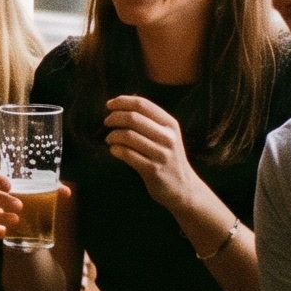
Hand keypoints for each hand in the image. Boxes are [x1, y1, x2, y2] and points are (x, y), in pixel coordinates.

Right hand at [0, 169, 69, 243]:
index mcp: (1, 181)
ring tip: (16, 220)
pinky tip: (4, 233)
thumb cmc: (31, 198)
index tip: (9, 185)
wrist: (25, 218)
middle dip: (2, 199)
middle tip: (19, 206)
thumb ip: (53, 189)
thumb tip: (66, 193)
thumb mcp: (42, 191)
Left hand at [102, 96, 203, 210]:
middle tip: (106, 122)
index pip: (142, 104)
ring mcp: (161, 154)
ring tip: (109, 139)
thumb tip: (125, 102)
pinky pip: (128, 154)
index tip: (109, 105)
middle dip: (114, 117)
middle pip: (133, 118)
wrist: (183, 188)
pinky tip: (113, 150)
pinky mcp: (153, 170)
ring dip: (113, 135)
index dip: (122, 101)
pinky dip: (116, 150)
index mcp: (170, 124)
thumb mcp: (166, 135)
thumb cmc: (168, 157)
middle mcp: (168, 137)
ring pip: (128, 136)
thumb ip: (150, 119)